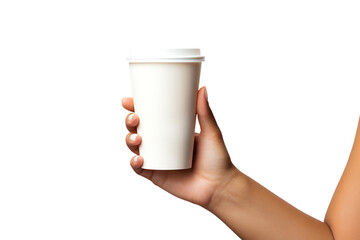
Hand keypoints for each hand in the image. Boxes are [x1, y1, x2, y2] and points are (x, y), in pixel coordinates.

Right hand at [122, 86, 237, 206]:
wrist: (220, 187)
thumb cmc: (217, 159)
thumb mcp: (211, 132)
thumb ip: (205, 112)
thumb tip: (202, 88)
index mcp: (171, 131)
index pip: (150, 117)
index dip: (136, 109)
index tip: (128, 101)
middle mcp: (161, 144)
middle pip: (138, 130)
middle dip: (130, 122)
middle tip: (134, 118)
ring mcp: (158, 160)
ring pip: (135, 148)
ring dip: (129, 140)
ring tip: (137, 138)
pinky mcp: (156, 175)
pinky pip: (139, 169)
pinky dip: (135, 163)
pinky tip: (139, 159)